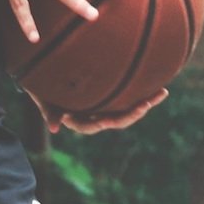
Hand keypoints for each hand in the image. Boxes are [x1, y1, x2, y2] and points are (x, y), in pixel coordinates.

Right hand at [32, 88, 168, 134]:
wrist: (45, 74)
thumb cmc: (41, 86)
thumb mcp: (42, 98)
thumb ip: (48, 112)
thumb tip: (54, 129)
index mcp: (79, 120)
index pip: (92, 126)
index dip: (101, 123)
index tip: (108, 118)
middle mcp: (95, 115)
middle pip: (116, 119)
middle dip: (133, 113)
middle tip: (147, 104)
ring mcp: (105, 106)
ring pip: (127, 109)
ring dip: (145, 102)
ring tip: (162, 92)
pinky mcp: (112, 95)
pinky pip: (129, 96)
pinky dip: (143, 92)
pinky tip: (159, 86)